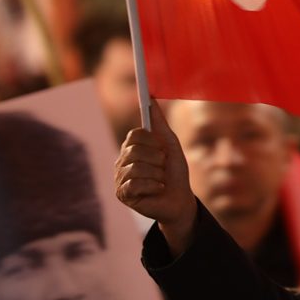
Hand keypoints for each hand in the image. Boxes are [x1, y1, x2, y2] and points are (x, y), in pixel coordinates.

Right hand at [114, 100, 195, 254]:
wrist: (180, 200)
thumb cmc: (175, 173)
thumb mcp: (171, 146)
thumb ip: (160, 124)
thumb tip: (150, 98)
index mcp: (132, 148)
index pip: (135, 134)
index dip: (153, 141)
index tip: (163, 149)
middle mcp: (121, 161)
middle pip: (136, 150)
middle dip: (158, 160)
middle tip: (163, 168)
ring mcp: (119, 178)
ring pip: (137, 168)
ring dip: (157, 175)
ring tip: (161, 181)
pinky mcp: (121, 194)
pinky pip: (136, 184)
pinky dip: (154, 186)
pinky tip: (158, 190)